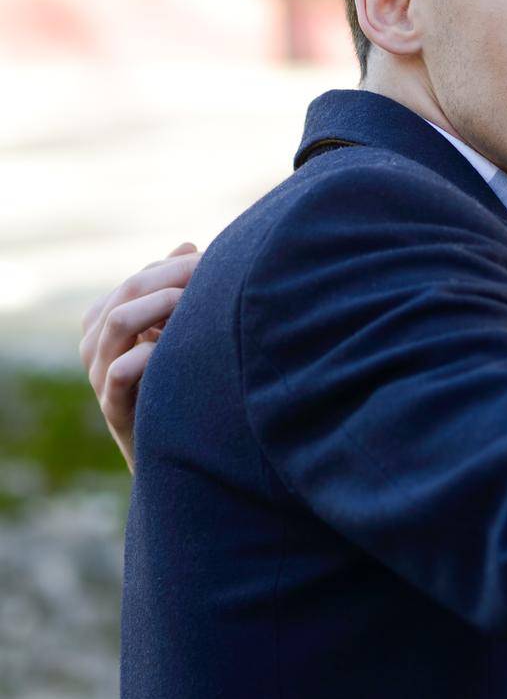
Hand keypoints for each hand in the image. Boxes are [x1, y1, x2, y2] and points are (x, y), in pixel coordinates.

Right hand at [79, 242, 200, 470]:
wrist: (179, 454)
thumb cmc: (182, 387)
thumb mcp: (180, 335)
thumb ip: (178, 291)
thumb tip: (188, 243)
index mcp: (108, 324)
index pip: (138, 278)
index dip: (177, 266)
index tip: (218, 261)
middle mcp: (96, 346)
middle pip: (127, 290)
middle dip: (175, 276)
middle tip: (215, 274)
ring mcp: (100, 377)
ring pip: (118, 321)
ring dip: (164, 304)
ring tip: (201, 304)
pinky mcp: (114, 407)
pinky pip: (121, 370)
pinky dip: (150, 352)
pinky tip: (182, 349)